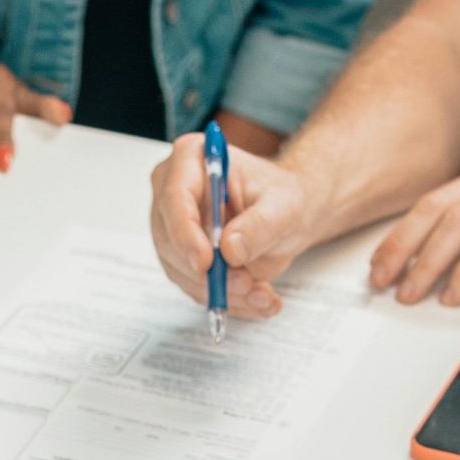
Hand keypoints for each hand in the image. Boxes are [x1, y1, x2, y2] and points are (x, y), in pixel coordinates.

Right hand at [148, 134, 318, 319]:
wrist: (289, 215)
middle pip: (171, 240)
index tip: (206, 262)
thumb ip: (260, 226)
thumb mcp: (284, 207)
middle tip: (245, 284)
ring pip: (180, 270)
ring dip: (220, 291)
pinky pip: (193, 286)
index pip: (175, 198)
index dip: (186, 234)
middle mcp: (173, 191)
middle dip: (208, 272)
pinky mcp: (181, 256)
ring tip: (261, 294)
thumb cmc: (283, 197)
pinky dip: (225, 299)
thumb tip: (231, 249)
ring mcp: (173, 226)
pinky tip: (256, 299)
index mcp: (192, 159)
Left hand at [371, 155, 459, 305]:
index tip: (379, 262)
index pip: (432, 202)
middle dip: (402, 248)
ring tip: (412, 292)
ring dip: (428, 264)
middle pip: (435, 211)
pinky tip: (455, 292)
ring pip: (458, 227)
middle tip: (381, 280)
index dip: (400, 234)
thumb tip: (447, 249)